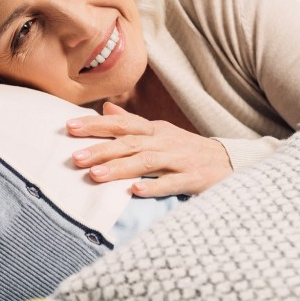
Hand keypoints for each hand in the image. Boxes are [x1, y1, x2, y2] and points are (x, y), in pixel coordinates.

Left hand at [66, 102, 232, 196]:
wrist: (230, 163)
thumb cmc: (187, 148)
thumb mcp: (161, 132)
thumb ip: (132, 122)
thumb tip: (105, 108)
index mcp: (154, 130)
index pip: (121, 124)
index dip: (95, 125)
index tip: (69, 127)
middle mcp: (164, 142)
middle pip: (129, 143)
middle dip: (100, 150)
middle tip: (75, 158)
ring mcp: (179, 160)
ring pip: (146, 162)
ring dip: (120, 168)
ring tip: (95, 176)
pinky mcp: (193, 179)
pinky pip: (171, 183)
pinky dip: (153, 187)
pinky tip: (135, 192)